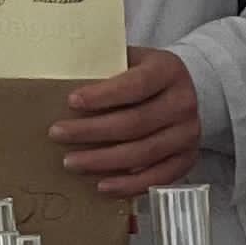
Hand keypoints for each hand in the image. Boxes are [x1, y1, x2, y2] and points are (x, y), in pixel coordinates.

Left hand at [54, 48, 205, 195]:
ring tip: (71, 162)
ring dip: (103, 160)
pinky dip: (129, 184)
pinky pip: (158, 177)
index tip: (71, 101)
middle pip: (135, 122)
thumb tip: (57, 80)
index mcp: (168, 70)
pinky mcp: (187, 158)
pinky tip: (103, 186)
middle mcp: (183, 102)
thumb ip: (102, 67)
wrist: (179, 91)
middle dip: (92, 131)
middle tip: (57, 134)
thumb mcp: (126, 58)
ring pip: (143, 152)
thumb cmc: (140, 74)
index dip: (103, 95)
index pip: (135, 85)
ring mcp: (189, 133)